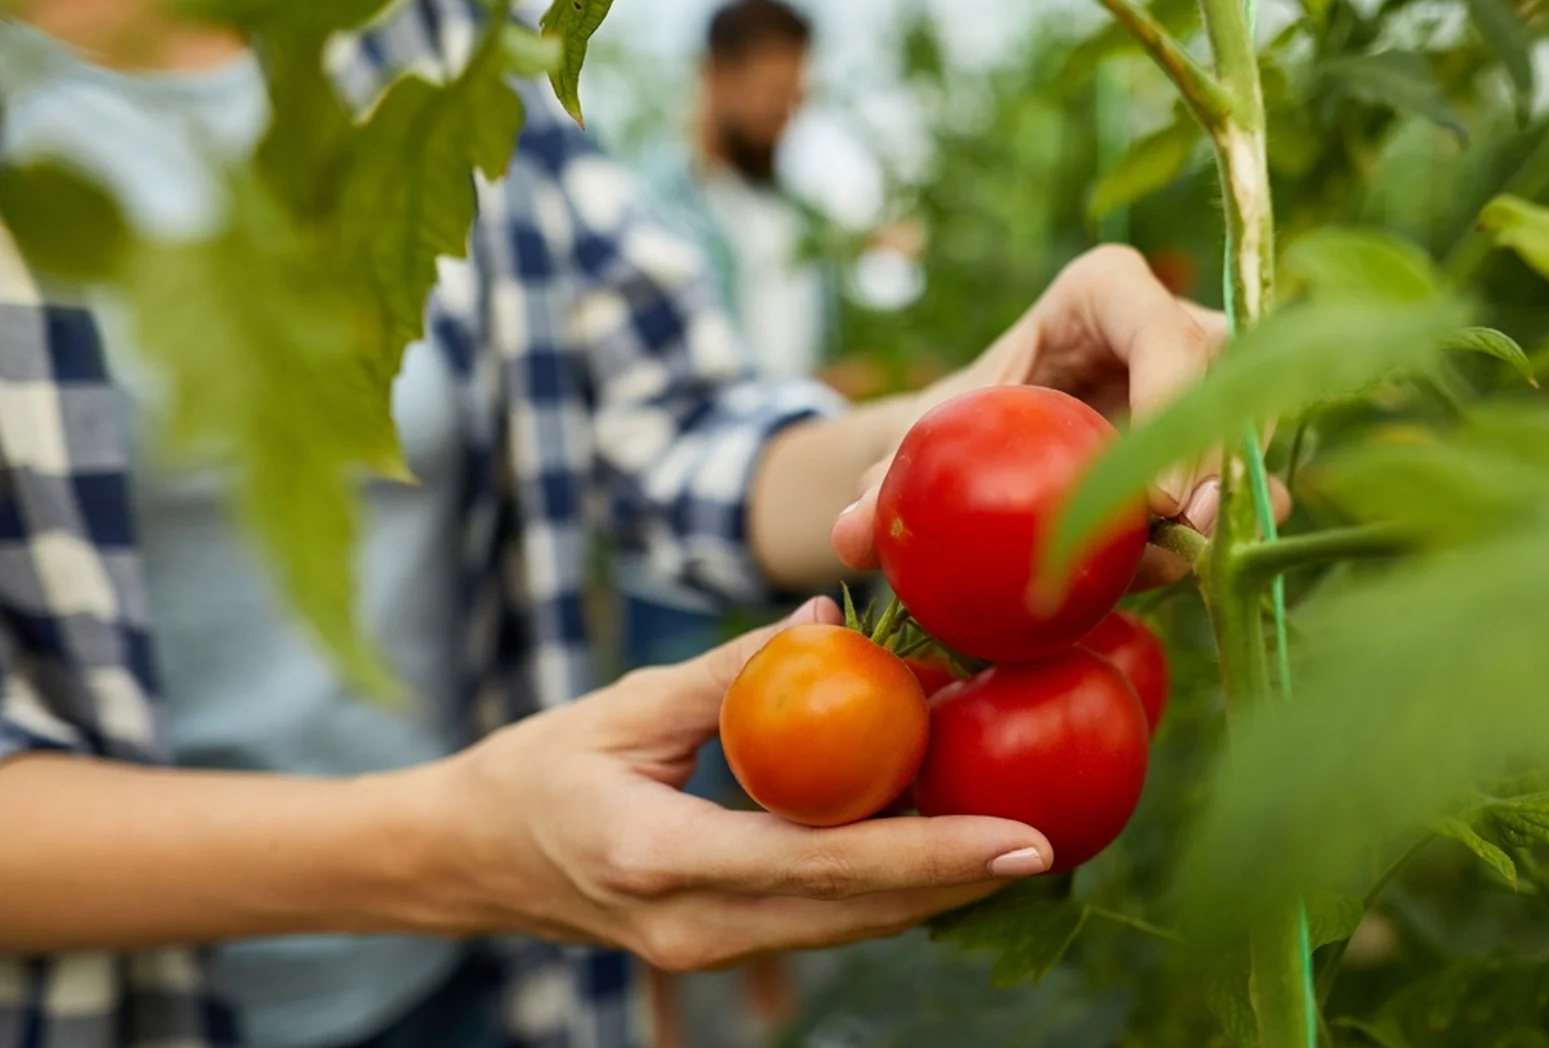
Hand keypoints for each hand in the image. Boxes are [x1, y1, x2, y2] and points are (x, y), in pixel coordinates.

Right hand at [422, 598, 1051, 971]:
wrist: (471, 860)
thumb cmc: (539, 768)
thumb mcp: (627, 707)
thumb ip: (733, 671)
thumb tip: (833, 621)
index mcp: (664, 857)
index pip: (826, 863)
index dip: (933, 855)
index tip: (1021, 841)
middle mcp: (696, 926)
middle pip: (860, 912)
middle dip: (962, 881)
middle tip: (1055, 835)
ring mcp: (709, 951)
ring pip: (851, 927)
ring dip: (935, 888)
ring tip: (1018, 838)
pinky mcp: (721, 948)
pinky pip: (824, 921)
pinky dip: (886, 888)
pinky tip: (939, 843)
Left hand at [831, 244, 1289, 585]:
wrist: (987, 446)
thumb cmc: (961, 419)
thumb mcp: (925, 437)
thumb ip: (888, 479)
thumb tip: (850, 536)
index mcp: (1106, 290)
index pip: (1162, 331)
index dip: (1171, 401)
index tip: (1153, 497)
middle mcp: (1177, 323)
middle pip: (1224, 383)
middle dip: (1215, 462)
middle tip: (1186, 536)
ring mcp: (1213, 381)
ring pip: (1247, 431)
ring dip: (1232, 500)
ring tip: (1186, 560)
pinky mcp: (1224, 441)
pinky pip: (1250, 478)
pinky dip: (1228, 526)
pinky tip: (1189, 569)